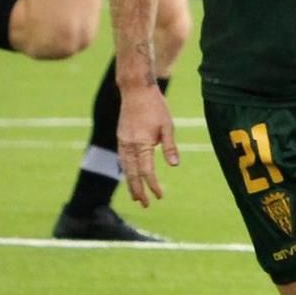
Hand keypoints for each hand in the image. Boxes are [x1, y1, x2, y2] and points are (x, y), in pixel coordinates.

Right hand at [116, 82, 178, 207]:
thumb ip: (170, 147)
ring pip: (125, 168)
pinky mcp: (121, 137)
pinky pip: (123, 159)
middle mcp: (129, 145)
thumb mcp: (168, 126)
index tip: (160, 196)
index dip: (153, 185)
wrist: (136, 90)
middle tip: (144, 204)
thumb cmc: (155, 106)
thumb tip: (174, 166)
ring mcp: (123, 142)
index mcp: (142, 144)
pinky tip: (130, 175)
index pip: (147, 172)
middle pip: (132, 175)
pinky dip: (126, 171)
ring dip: (130, 183)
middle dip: (138, 191)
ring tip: (135, 195)